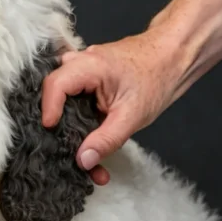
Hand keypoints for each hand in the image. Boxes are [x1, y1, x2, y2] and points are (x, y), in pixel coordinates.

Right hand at [41, 31, 181, 184]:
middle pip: (54, 97)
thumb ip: (106, 139)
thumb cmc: (156, 78)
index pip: (55, 85)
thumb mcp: (132, 116)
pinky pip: (74, 104)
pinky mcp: (85, 83)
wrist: (172, 59)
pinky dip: (79, 125)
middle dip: (60, 129)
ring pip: (63, 103)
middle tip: (66, 154)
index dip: (49, 110)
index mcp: (88, 65)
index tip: (51, 133)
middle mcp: (78, 65)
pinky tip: (90, 148)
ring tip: (82, 158)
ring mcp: (80, 72)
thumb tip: (83, 160)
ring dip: (70, 130)